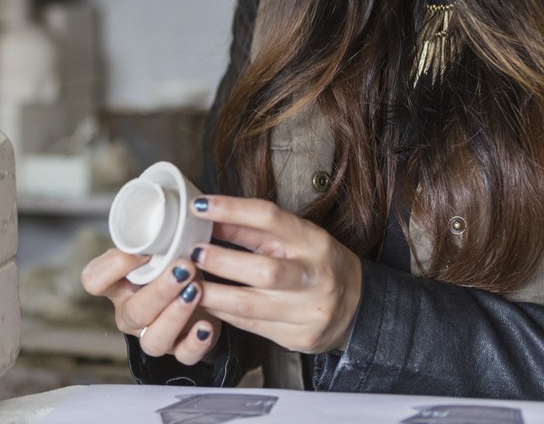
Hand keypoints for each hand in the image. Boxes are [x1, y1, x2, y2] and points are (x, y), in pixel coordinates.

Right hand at [81, 248, 220, 365]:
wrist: (202, 292)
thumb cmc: (174, 263)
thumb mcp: (161, 247)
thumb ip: (156, 235)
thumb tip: (164, 210)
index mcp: (117, 285)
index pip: (93, 280)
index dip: (113, 267)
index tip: (142, 251)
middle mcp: (130, 313)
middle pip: (133, 311)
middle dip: (160, 290)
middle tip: (184, 268)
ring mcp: (153, 334)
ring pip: (153, 340)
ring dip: (175, 315)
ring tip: (196, 292)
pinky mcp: (180, 350)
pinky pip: (183, 357)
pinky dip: (195, 343)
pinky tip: (205, 326)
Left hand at [189, 195, 361, 353]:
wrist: (357, 307)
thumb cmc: (318, 263)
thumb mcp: (293, 237)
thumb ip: (251, 228)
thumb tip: (208, 216)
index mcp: (313, 241)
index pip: (270, 218)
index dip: (232, 209)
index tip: (199, 206)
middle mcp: (314, 276)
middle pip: (263, 269)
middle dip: (221, 260)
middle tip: (190, 253)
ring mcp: (308, 310)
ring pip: (251, 304)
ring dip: (212, 293)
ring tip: (186, 283)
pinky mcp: (298, 336)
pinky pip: (251, 325)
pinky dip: (222, 313)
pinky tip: (204, 303)